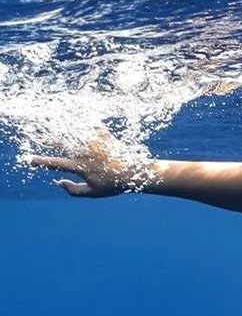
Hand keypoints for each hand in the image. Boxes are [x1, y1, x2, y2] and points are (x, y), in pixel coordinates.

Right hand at [27, 133, 146, 196]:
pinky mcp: (102, 134)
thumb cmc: (115, 184)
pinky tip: (79, 122)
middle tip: (46, 140)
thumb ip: (74, 190)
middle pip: (59, 142)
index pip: (54, 164)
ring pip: (71, 132)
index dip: (40, 162)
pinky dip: (83, 124)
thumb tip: (58, 183)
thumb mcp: (94, 193)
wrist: (136, 172)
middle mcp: (83, 152)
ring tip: (59, 129)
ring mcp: (92, 142)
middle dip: (50, 140)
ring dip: (63, 130)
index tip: (30, 160)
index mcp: (79, 167)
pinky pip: (88, 125)